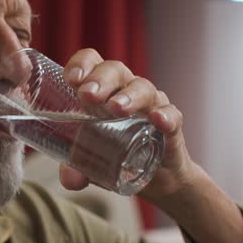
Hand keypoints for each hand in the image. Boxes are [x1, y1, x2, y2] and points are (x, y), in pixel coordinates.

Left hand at [58, 48, 198, 202]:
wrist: (155, 180)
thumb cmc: (116, 156)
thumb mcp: (90, 163)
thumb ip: (75, 169)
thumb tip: (69, 180)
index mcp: (101, 90)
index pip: (91, 62)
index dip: (81, 64)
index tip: (71, 80)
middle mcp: (126, 90)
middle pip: (115, 70)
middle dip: (100, 79)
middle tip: (87, 96)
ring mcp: (151, 105)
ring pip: (142, 88)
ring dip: (129, 96)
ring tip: (116, 108)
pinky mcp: (171, 125)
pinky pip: (172, 115)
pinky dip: (166, 115)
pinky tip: (157, 119)